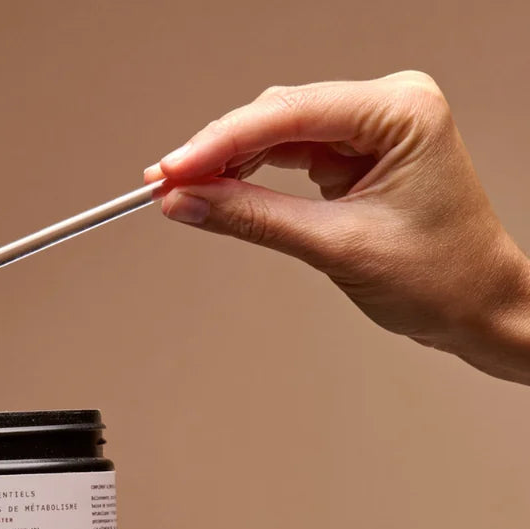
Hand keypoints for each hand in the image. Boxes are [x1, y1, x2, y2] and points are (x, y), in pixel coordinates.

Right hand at [146, 71, 529, 383]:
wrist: (476, 308)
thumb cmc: (440, 277)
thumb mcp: (336, 247)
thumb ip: (254, 219)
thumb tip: (189, 203)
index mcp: (402, 111)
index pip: (290, 114)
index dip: (220, 142)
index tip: (171, 170)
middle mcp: (388, 108)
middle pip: (278, 115)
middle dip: (218, 151)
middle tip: (165, 183)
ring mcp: (371, 130)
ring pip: (278, 134)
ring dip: (228, 163)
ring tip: (182, 191)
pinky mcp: (356, 156)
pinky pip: (290, 156)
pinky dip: (252, 176)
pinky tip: (218, 190)